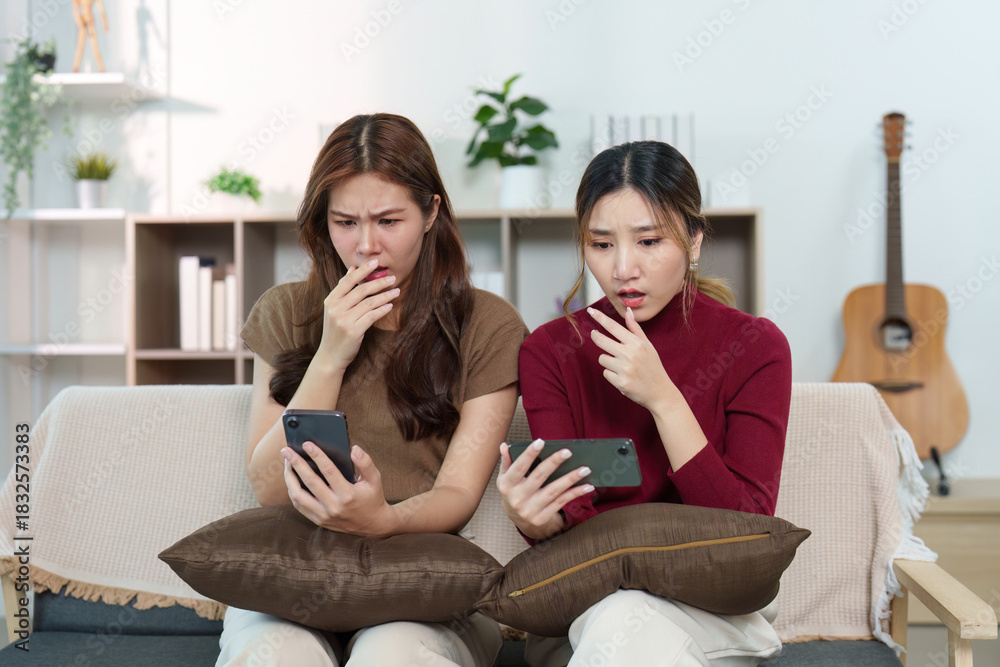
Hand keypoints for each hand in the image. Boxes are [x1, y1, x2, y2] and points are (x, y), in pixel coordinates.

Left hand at [282, 442, 396, 536]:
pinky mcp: (319, 521)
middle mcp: (334, 506)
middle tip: (287, 450)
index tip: (307, 444)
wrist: (373, 525)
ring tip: (287, 464)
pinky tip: (292, 480)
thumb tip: (354, 449)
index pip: (328, 471)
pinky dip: (293, 492)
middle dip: (296, 464)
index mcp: (348, 494)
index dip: (316, 455)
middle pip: (309, 482)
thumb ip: (365, 463)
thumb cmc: (372, 498)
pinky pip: (300, 506)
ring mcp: (324, 515)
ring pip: (298, 496)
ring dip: (290, 479)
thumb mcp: (375, 479)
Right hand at [316, 260, 399, 371]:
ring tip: (396, 291)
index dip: (363, 270)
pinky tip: (390, 305)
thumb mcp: (334, 308)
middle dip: (379, 282)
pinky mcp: (353, 331)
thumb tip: (352, 269)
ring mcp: (344, 320)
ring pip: (369, 303)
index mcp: (330, 300)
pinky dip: (382, 309)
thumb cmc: (335, 330)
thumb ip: (343, 289)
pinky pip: (372, 316)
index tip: (376, 262)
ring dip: (385, 296)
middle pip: (361, 290)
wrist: (330, 355)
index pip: (348, 281)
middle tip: (392, 278)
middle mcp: (336, 308)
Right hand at [496, 439, 593, 540]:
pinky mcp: (543, 517)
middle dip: (554, 463)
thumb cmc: (513, 491)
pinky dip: (576, 493)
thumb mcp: (505, 478)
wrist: (518, 519)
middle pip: (539, 477)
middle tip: (567, 452)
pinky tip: (587, 486)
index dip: (529, 454)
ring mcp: (531, 509)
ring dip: (571, 479)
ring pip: (554, 491)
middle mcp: (518, 498)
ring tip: (585, 469)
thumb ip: (507, 461)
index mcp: (507, 485)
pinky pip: (562, 502)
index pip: (518, 467)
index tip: (541, 441)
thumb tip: (504, 446)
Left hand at [588, 306, 679, 412]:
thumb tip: (627, 311)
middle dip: (596, 336)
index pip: (614, 327)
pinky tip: (623, 377)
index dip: (600, 318)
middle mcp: (630, 355)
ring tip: (622, 366)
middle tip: (595, 334)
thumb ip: (635, 329)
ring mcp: (624, 369)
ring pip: (602, 358)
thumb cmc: (652, 366)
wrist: (659, 392)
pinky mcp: (620, 382)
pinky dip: (611, 374)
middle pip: (601, 341)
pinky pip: (605, 373)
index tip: (591, 311)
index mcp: (637, 343)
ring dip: (608, 361)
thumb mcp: (647, 345)